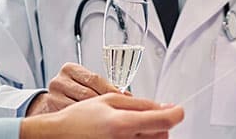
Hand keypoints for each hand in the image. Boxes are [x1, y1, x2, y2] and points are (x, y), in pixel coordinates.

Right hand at [21, 93, 183, 138]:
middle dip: (160, 123)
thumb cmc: (79, 118)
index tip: (178, 110)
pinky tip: (127, 135)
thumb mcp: (108, 100)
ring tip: (132, 127)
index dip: (176, 113)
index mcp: (123, 124)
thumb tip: (165, 106)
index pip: (164, 121)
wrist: (58, 136)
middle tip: (146, 116)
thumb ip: (139, 103)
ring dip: (151, 133)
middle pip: (163, 135)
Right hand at [27, 62, 117, 115]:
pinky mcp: (52, 110)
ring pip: (81, 106)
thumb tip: (127, 95)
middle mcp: (59, 81)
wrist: (51, 102)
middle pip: (88, 94)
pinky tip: (94, 122)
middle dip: (105, 103)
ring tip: (107, 117)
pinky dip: (86, 120)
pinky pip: (73, 116)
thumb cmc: (73, 90)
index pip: (94, 79)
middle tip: (117, 110)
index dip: (110, 89)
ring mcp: (53, 96)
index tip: (123, 98)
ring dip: (96, 113)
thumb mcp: (84, 82)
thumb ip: (102, 86)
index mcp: (69, 69)